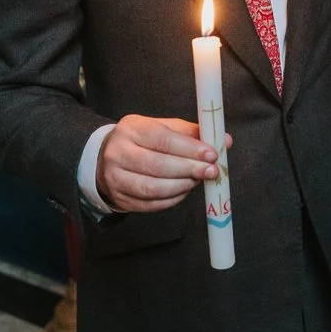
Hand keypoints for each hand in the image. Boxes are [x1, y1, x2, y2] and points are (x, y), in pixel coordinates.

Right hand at [96, 114, 232, 212]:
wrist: (105, 158)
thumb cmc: (142, 140)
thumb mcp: (162, 127)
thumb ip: (192, 133)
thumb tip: (225, 140)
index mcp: (131, 129)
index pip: (163, 139)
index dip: (190, 149)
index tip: (212, 155)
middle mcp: (119, 152)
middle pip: (158, 165)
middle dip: (190, 169)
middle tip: (211, 171)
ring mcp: (116, 178)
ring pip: (153, 188)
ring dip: (182, 186)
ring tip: (198, 180)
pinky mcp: (120, 198)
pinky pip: (151, 203)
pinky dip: (172, 199)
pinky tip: (184, 191)